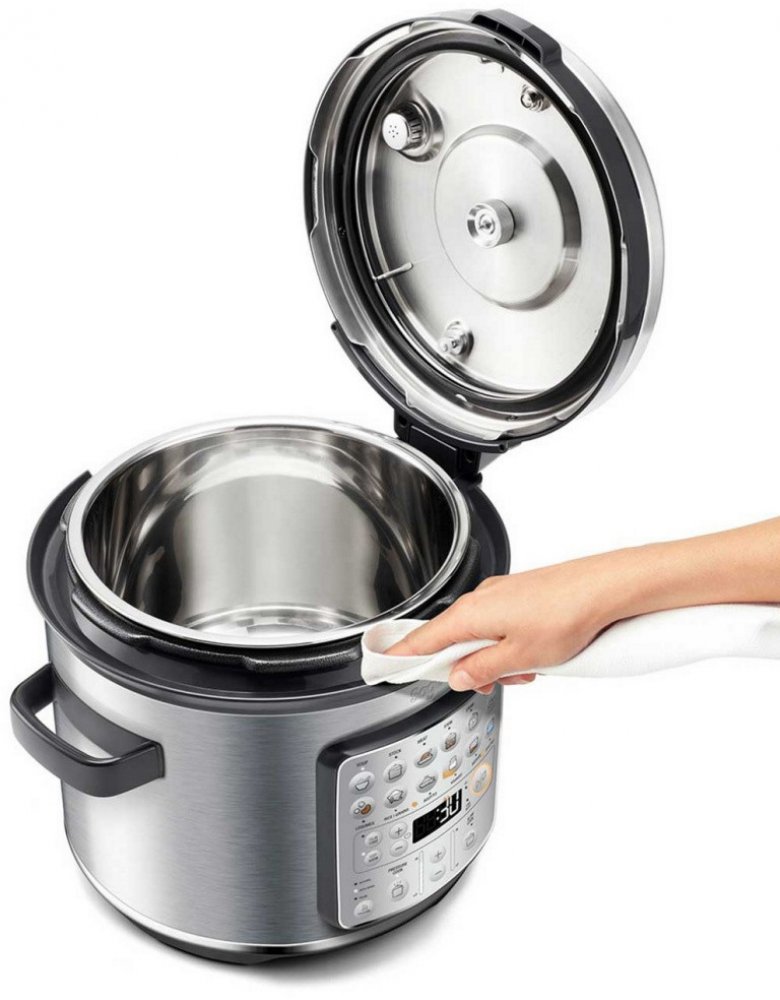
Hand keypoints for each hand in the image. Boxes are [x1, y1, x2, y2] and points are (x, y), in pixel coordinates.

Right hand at [387, 555, 625, 692]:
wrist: (604, 589)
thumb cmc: (567, 614)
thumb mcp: (520, 657)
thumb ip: (483, 669)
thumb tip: (461, 677)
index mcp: (471, 613)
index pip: (423, 638)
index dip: (404, 655)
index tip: (386, 666)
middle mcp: (481, 599)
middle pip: (456, 641)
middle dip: (472, 667)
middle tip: (494, 682)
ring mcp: (502, 596)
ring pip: (483, 636)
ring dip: (498, 658)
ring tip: (529, 668)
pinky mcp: (521, 596)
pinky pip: (503, 625)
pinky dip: (513, 644)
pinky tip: (538, 654)